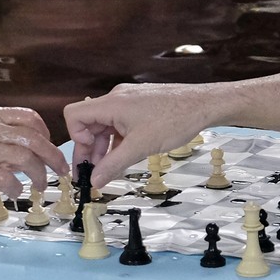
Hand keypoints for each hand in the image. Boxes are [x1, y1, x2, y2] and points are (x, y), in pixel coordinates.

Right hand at [0, 107, 67, 199]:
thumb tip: (22, 155)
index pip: (29, 117)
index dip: (46, 133)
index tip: (50, 148)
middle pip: (34, 139)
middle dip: (54, 157)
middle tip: (62, 171)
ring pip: (25, 159)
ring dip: (39, 175)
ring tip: (39, 186)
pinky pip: (6, 179)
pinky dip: (16, 189)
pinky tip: (15, 194)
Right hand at [63, 83, 213, 186]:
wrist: (204, 105)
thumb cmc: (176, 118)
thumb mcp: (141, 147)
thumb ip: (113, 165)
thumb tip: (96, 180)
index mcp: (112, 103)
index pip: (75, 116)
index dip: (76, 138)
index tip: (89, 158)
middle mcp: (117, 99)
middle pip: (89, 124)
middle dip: (90, 150)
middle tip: (93, 174)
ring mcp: (129, 103)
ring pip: (105, 126)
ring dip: (105, 148)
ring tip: (110, 169)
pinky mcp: (140, 107)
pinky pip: (120, 125)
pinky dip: (118, 142)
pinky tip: (126, 157)